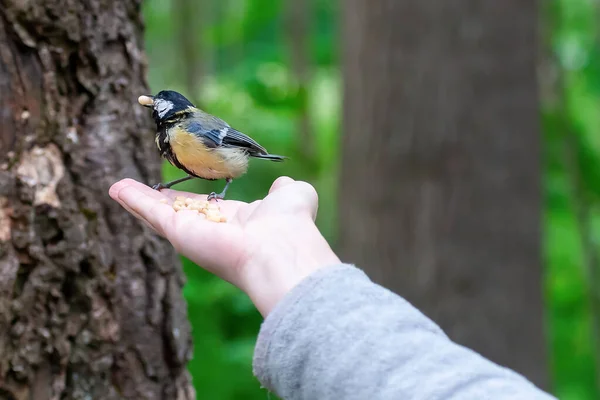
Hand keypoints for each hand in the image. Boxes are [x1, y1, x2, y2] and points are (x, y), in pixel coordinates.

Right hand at [108, 176, 339, 315]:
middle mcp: (211, 232)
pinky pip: (151, 212)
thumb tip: (283, 184)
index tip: (176, 193)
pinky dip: (133, 200)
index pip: (207, 210)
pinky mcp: (179, 232)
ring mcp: (193, 234)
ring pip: (158, 215)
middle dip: (157, 203)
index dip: (191, 201)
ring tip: (116, 188)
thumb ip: (284, 190)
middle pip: (177, 214)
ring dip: (137, 201)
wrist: (281, 250)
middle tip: (136, 192)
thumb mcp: (292, 196)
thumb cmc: (291, 224)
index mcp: (237, 223)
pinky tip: (116, 189)